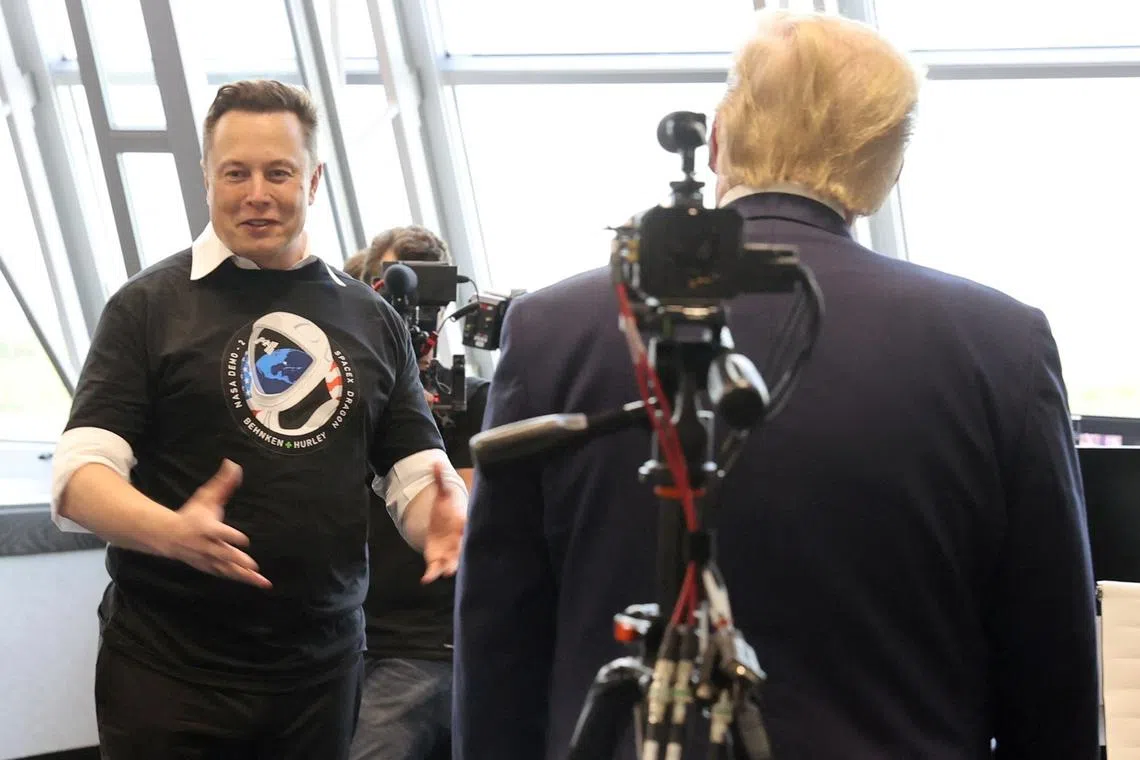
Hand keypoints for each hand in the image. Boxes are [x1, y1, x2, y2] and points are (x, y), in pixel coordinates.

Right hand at [166, 459, 271, 588]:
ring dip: (245, 576)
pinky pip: (228, 574)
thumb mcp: (206, 497)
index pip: (220, 533)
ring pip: (228, 569)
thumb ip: (223, 484)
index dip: (231, 536)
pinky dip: (242, 580)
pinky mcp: (211, 567)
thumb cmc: (192, 513)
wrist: (168, 536)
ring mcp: (209, 559)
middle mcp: (208, 546)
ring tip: (262, 581)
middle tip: (253, 565)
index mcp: (207, 528)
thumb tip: (234, 465)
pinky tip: (258, 583)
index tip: (243, 539)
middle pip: (224, 554)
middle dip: (237, 560)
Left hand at [421, 461, 466, 583]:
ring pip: (452, 563)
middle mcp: (458, 541)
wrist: (441, 525)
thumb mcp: (442, 494)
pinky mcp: (437, 560)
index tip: (468, 532)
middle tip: (462, 561)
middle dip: (463, 556)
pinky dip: (431, 575)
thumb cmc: (446, 510)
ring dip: (450, 569)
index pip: (468, 527)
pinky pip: (435, 569)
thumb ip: (439, 480)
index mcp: (462, 524)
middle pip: (463, 550)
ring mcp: (449, 553)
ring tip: (447, 573)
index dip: (469, 530)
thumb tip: (435, 462)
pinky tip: (425, 579)